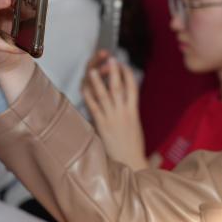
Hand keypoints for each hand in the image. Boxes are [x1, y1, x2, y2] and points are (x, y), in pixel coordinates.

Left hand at [82, 50, 147, 169]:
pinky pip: (94, 107)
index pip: (133, 87)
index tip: (124, 65)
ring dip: (98, 81)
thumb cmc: (133, 147)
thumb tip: (124, 101)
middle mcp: (123, 113)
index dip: (128, 74)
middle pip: (119, 87)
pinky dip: (89, 96)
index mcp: (133, 112)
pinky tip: (85, 88)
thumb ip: (129, 112)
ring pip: (104, 95)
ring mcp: (111, 118)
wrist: (130, 162)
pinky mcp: (102, 125)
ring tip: (93, 69)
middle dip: (115, 71)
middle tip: (112, 59)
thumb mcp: (135, 126)